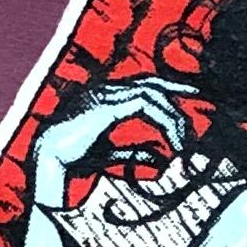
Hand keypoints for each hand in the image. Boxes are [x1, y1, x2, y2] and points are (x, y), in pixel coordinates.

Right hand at [30, 80, 190, 208]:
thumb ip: (132, 153)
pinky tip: (173, 141)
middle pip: (150, 83)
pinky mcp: (107, 106)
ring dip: (172, 116)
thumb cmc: (72, 161)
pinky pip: (146, 105)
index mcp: (104, 98)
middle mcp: (105, 91)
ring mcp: (105, 95)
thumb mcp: (110, 155)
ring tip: (184, 141)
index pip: (142, 85)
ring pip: (152, 93)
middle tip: (199, 98)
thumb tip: (157, 159)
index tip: (189, 95)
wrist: (48, 163)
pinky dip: (164, 121)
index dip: (167, 89)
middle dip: (176, 90)